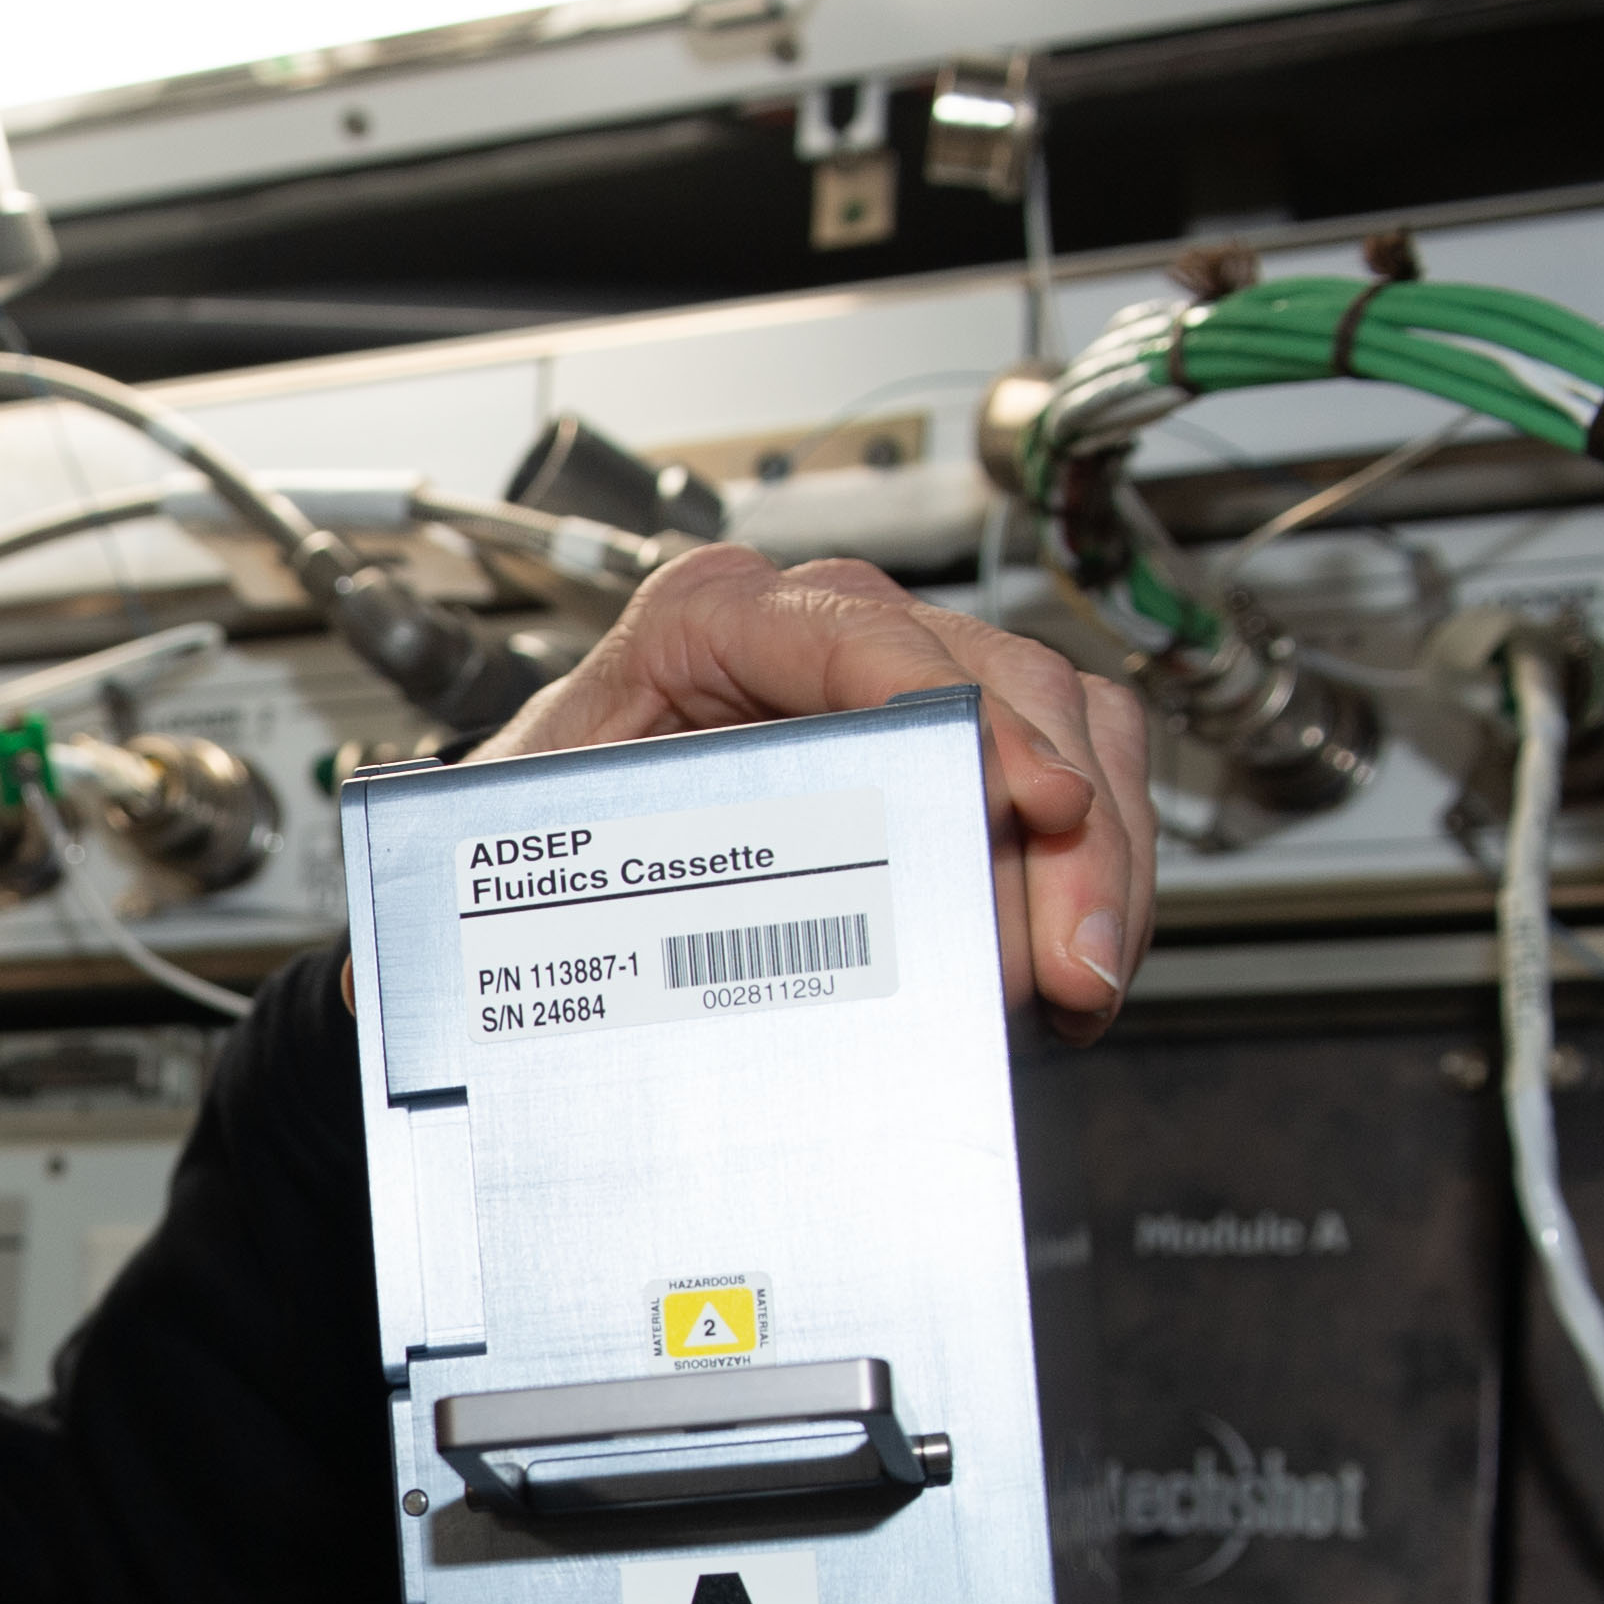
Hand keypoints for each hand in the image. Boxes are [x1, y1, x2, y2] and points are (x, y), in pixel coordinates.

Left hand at [474, 544, 1159, 1042]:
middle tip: (1074, 959)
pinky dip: (1085, 866)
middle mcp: (809, 633)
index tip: (1022, 801)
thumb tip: (522, 963)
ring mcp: (890, 690)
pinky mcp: (943, 756)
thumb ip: (527, 898)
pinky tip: (1070, 960)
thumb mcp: (517, 853)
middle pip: (993, 679)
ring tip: (1080, 981)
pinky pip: (1061, 775)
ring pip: (1055, 723)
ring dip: (1094, 855)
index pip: (858, 634)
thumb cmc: (513, 849)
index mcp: (701, 622)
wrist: (510, 893)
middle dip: (1061, 820)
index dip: (961, 714)